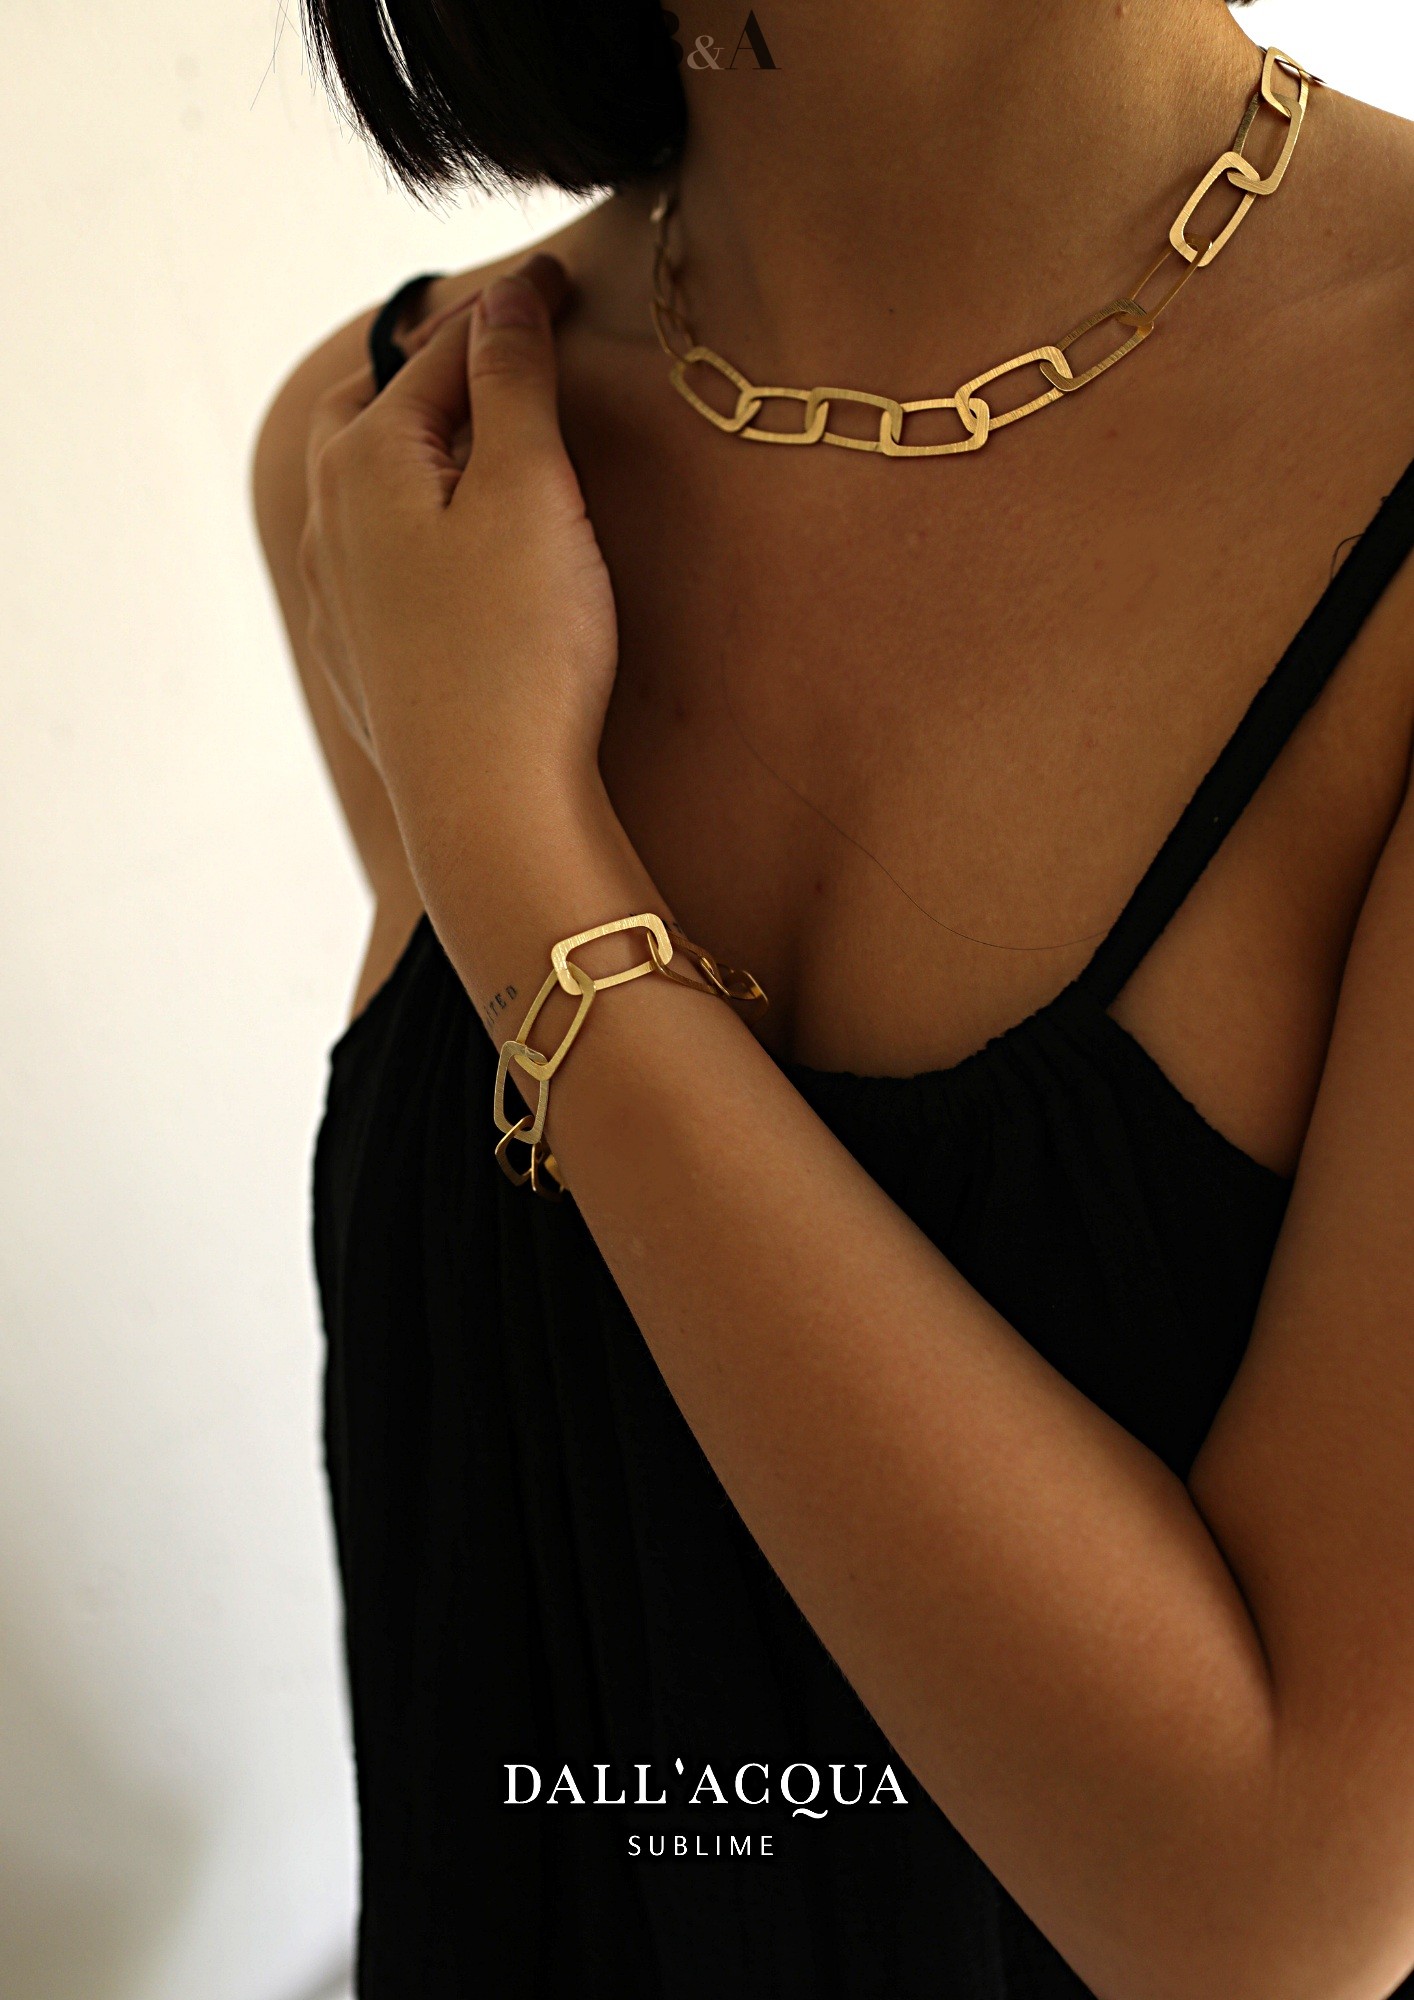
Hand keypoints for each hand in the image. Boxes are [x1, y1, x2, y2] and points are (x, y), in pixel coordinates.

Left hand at [297, 253, 620, 864]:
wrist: (489, 804)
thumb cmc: (520, 648)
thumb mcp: (532, 490)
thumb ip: (514, 382)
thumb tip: (505, 299)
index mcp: (366, 457)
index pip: (444, 350)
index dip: (512, 310)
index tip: (560, 280)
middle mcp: (332, 519)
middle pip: (374, 409)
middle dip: (433, 368)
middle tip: (496, 348)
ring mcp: (339, 596)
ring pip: (367, 488)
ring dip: (416, 447)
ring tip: (470, 439)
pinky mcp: (362, 660)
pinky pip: (375, 561)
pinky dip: (413, 522)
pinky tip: (447, 546)